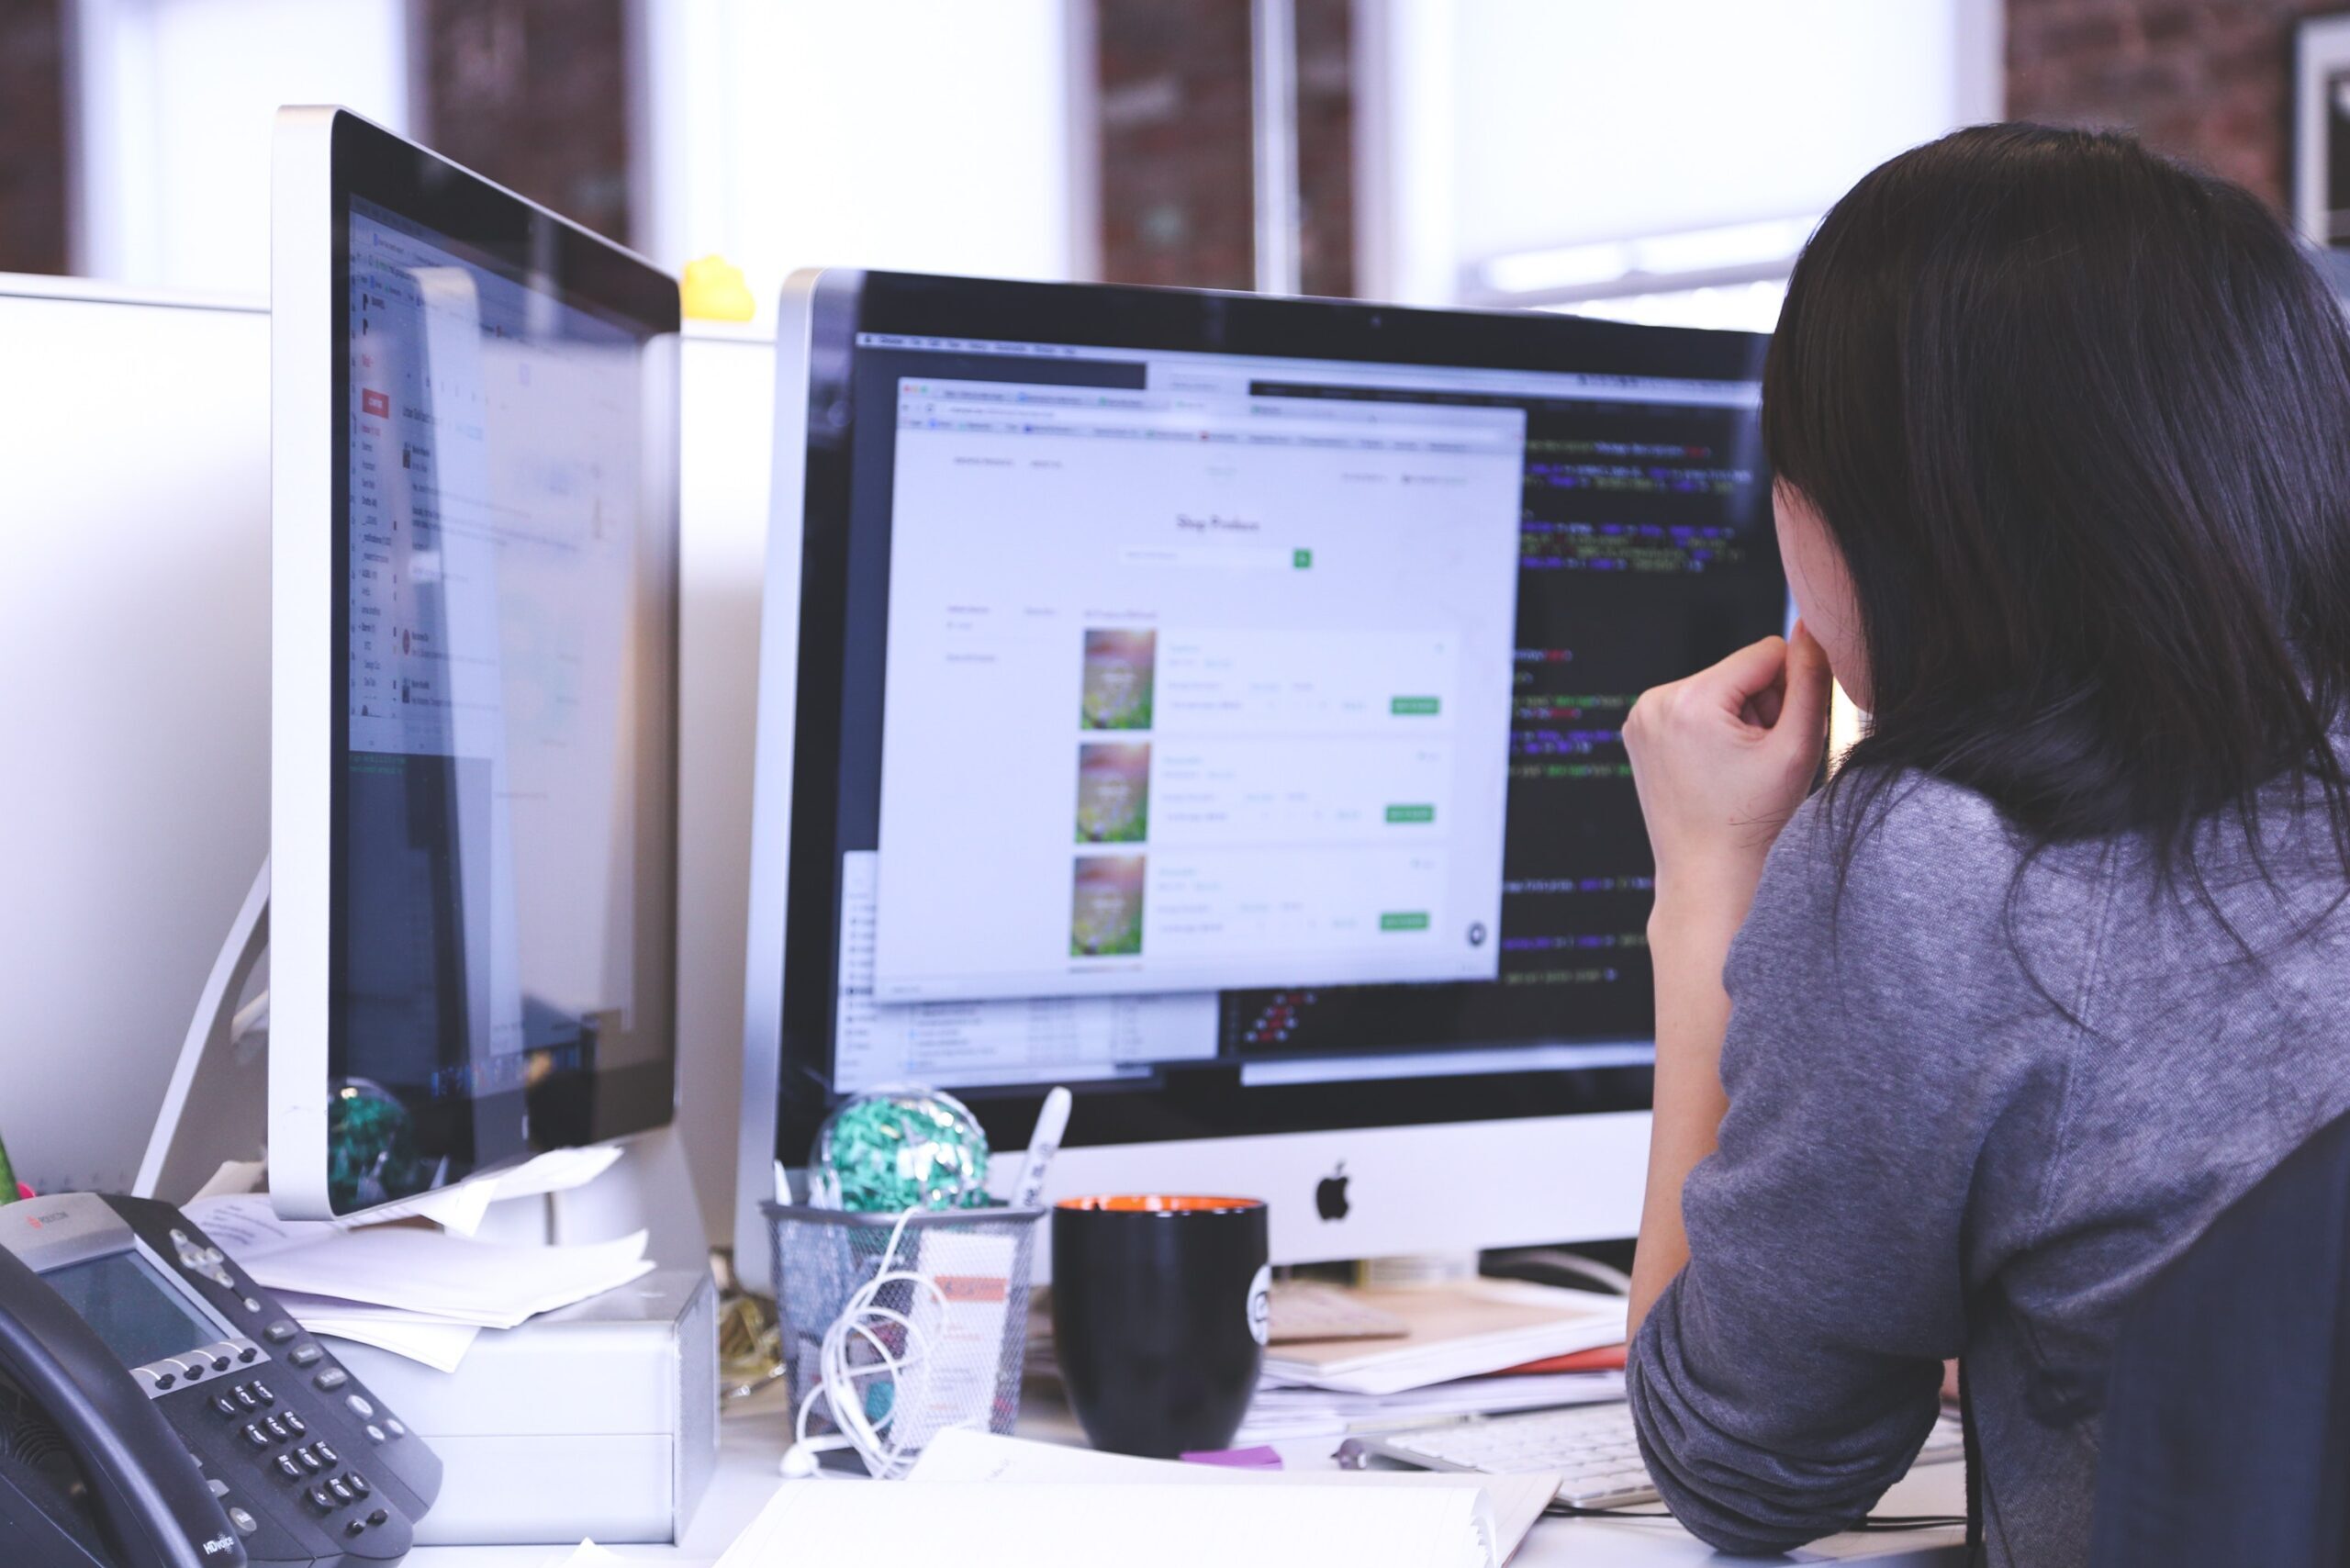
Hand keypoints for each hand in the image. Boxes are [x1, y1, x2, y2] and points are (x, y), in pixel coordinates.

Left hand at [1624, 623, 1832, 921]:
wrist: (1707, 874)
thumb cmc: (1754, 820)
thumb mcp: (1797, 747)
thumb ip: (1812, 679)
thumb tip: (1813, 626)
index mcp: (1689, 700)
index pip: (1766, 652)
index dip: (1791, 689)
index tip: (1783, 734)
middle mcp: (1654, 701)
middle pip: (1739, 671)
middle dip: (1760, 706)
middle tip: (1757, 759)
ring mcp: (1639, 717)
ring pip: (1718, 688)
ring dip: (1739, 718)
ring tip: (1737, 768)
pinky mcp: (1638, 731)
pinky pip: (1693, 707)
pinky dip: (1713, 729)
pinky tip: (1715, 769)